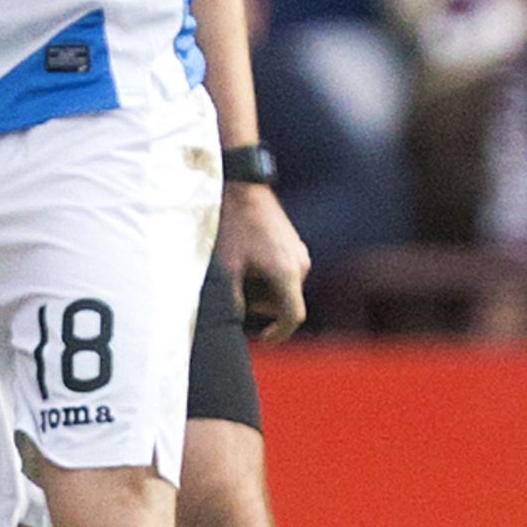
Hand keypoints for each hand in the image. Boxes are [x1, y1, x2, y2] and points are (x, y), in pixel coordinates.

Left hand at [218, 182, 310, 341]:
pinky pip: (285, 270)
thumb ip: (234, 302)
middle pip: (286, 303)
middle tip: (237, 291)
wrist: (242, 187)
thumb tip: (234, 324)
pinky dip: (268, 274)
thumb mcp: (227, 269)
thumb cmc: (232, 226)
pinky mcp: (294, 243)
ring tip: (240, 270)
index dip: (278, 334)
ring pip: (285, 287)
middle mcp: (300, 264)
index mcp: (286, 272)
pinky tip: (247, 259)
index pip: (292, 317)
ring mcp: (299, 252)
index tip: (263, 339)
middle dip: (262, 305)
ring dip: (264, 289)